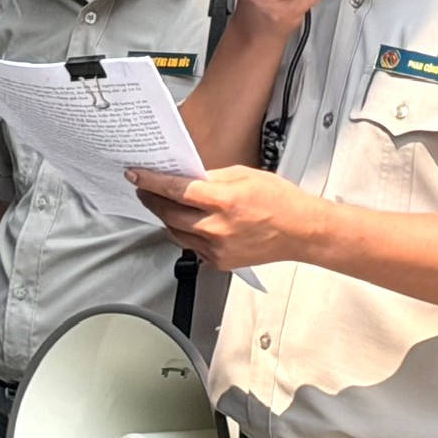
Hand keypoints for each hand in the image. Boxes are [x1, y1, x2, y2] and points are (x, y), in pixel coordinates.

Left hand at [128, 165, 328, 270]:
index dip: (151, 182)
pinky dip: (183, 232)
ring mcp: (217, 249)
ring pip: (175, 232)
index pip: (176, 190)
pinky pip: (190, 246)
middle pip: (169, 214)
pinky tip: (185, 221)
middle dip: (152, 199)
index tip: (136, 176)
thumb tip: (185, 177)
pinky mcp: (219, 262)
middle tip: (143, 188)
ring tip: (162, 202)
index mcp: (225, 201)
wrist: (301, 232)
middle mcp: (218, 228)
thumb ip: (211, 177)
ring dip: (165, 216)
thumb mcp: (244, 175)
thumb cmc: (280, 202)